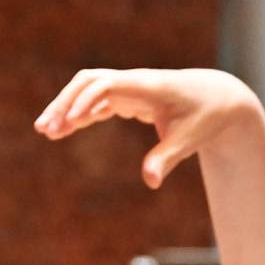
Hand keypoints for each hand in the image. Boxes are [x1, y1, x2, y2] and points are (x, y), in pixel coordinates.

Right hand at [33, 68, 263, 188]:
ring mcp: (128, 88)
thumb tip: (150, 182)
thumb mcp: (191, 139)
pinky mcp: (128, 98)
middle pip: (88, 82)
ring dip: (66, 107)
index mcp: (147, 86)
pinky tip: (64, 130)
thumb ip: (167, 158)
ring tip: (45, 131)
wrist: (219, 97)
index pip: (107, 84)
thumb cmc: (207, 116)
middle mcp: (133, 82)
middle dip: (64, 103)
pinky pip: (96, 102)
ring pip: (87, 90)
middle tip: (45, 129)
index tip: (71, 123)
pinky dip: (79, 114)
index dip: (86, 101)